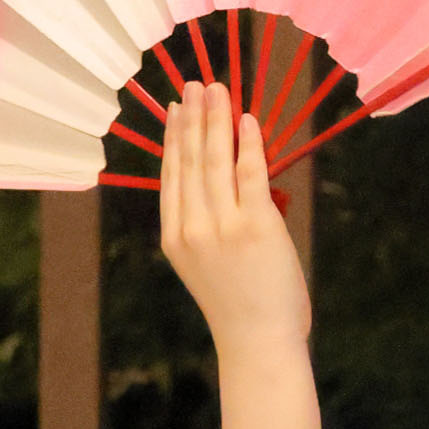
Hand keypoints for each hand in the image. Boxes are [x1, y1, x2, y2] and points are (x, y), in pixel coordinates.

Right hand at [157, 85, 311, 376]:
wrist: (258, 343)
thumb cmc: (240, 308)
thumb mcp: (205, 265)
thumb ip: (207, 226)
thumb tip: (224, 185)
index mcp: (174, 237)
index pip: (171, 175)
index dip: (174, 138)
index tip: (176, 109)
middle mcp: (191, 227)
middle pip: (189, 160)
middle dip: (193, 117)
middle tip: (196, 84)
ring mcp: (221, 225)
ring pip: (214, 160)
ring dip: (215, 119)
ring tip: (216, 89)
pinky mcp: (255, 225)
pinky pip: (249, 172)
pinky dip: (246, 142)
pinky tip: (245, 119)